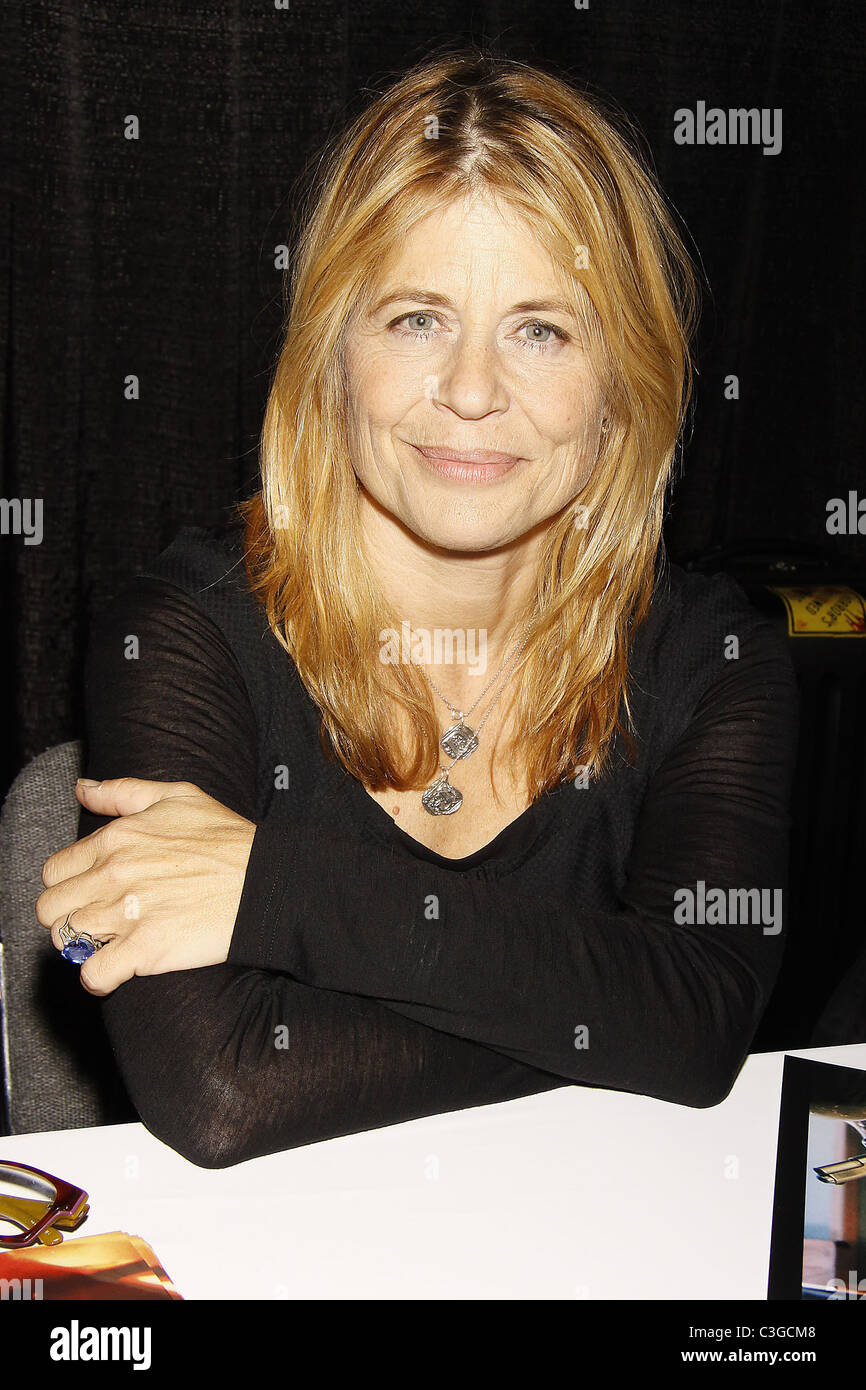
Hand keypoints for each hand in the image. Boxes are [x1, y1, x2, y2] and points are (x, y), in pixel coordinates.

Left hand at [36, 778, 256, 995]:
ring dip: (82, 946)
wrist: (266, 881)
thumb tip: (83, 788)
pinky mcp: (145, 949)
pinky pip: (94, 974)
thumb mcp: (178, 797)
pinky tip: (112, 973)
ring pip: (66, 940)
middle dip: (67, 916)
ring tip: (107, 944)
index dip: (69, 885)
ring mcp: (126, 914)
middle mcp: (113, 875)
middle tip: (94, 921)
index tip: (88, 893)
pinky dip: (97, 979)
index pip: (55, 871)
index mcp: (116, 839)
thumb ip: (123, 792)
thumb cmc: (227, 839)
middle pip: (50, 908)